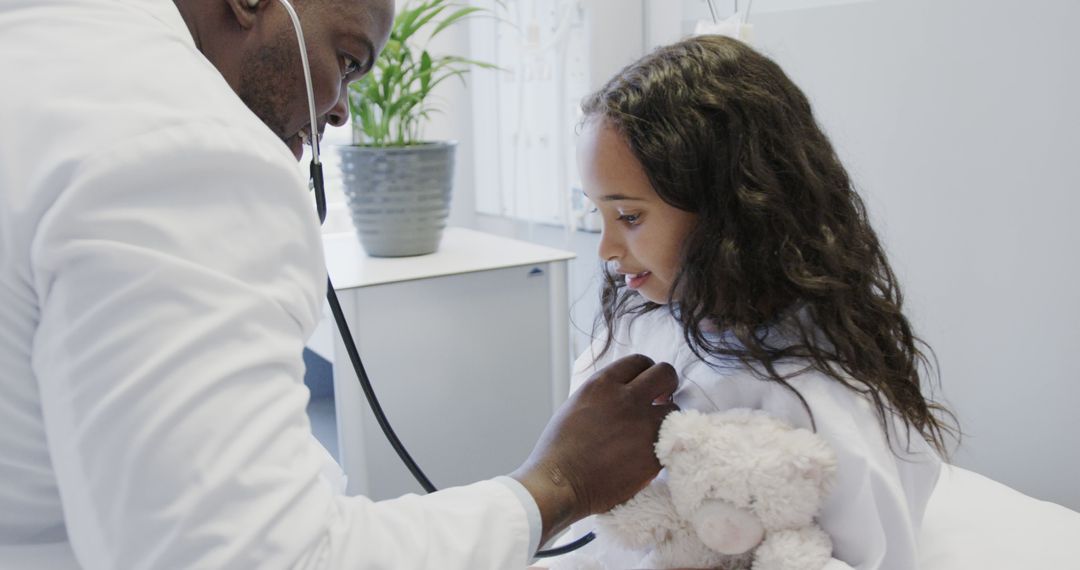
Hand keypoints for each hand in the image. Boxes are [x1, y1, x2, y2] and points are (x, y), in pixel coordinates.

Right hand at [511, 354, 678, 545]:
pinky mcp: (653, 453)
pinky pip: (671, 439)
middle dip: (666, 385)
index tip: (646, 385)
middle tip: (660, 399)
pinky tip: (649, 452)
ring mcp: (642, 425)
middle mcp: (626, 398)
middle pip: (666, 374)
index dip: (646, 372)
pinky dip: (663, 444)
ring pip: (674, 408)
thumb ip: (603, 394)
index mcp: (602, 384)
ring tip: (653, 430)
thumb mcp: (577, 404)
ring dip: (667, 417)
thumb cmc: (560, 449)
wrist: (560, 484)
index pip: (640, 361)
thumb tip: (623, 392)